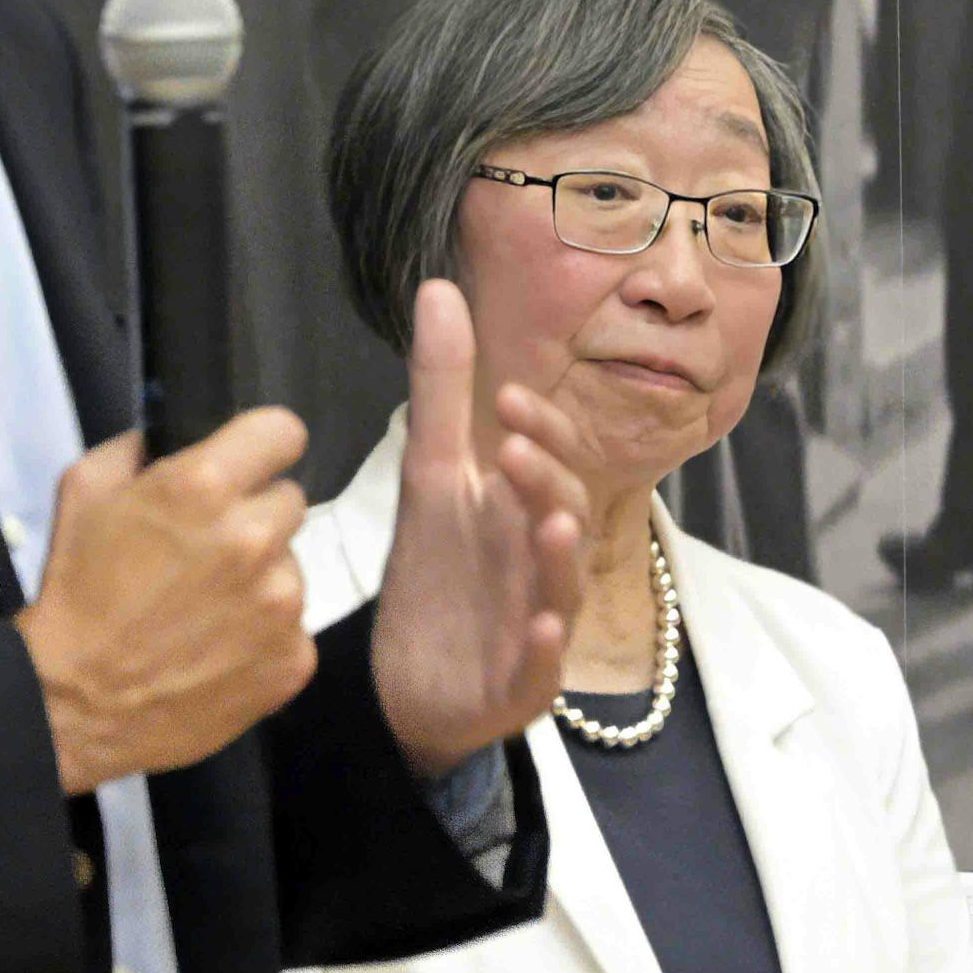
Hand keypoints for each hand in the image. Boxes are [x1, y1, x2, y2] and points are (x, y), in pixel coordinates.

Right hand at [13, 408, 313, 795]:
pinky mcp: (294, 659)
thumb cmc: (75, 592)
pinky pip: (293, 628)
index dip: (262, 447)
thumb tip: (168, 435)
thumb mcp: (83, 492)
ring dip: (261, 579)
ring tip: (208, 609)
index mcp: (206, 487)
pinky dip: (264, 635)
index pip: (283, 431)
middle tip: (210, 550)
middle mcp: (255, 538)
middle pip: (289, 502)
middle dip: (254, 516)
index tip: (248, 466)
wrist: (75, 702)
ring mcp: (282, 604)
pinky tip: (220, 650)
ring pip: (292, 567)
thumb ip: (136, 448)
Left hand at [368, 281, 591, 778]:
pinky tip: (544, 631)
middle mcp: (543, 565)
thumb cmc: (439, 572)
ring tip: (548, 527)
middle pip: (564, 517)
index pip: (551, 459)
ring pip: (563, 590)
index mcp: (525, 512)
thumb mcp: (431, 474)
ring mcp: (538, 626)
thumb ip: (442, 388)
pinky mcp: (519, 686)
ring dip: (559, 559)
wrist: (407, 682)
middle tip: (514, 450)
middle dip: (546, 482)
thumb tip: (439, 287)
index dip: (540, 430)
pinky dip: (547, 651)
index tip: (508, 397)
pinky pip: (543, 671)